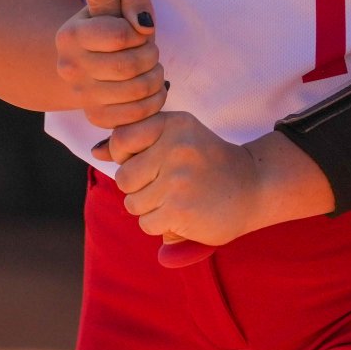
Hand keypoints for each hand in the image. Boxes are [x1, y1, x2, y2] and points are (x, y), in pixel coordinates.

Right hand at [53, 0, 164, 130]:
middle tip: (151, 52)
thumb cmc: (108, 22)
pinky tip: (152, 89)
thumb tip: (144, 26)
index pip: (119, 36)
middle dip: (151, 56)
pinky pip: (135, 116)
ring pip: (135, 91)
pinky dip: (154, 102)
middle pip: (128, 66)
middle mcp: (70, 68)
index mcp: (70, 35)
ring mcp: (81, 96)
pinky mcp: (96, 117)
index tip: (139, 33)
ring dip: (156, 78)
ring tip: (153, 69)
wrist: (87, 57)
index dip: (139, 34)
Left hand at [94, 111, 268, 246]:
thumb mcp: (178, 138)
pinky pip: (147, 223)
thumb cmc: (208, 162)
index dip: (125, 155)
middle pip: (124, 177)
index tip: (145, 160)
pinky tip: (182, 215)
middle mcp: (175, 147)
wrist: (254, 186)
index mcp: (173, 124)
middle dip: (138, 188)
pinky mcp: (180, 210)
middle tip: (164, 186)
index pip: (122, 139)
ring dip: (150, 209)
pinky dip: (160, 225)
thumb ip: (138, 142)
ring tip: (176, 200)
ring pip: (133, 203)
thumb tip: (96, 151)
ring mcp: (178, 180)